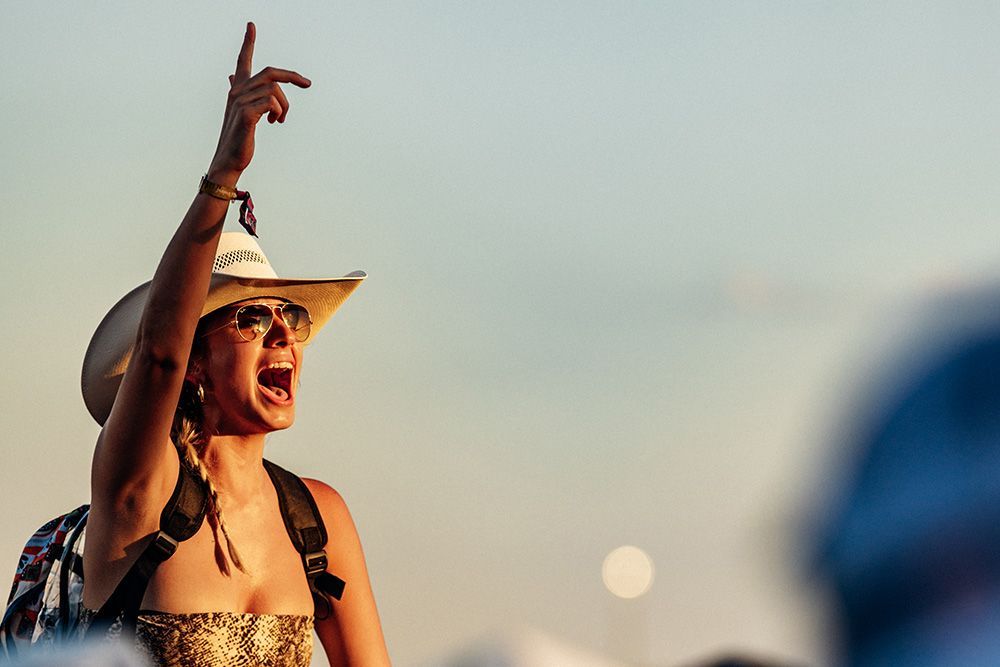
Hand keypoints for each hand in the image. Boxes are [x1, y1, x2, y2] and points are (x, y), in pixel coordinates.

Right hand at [207, 22, 310, 183]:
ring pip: (275, 90)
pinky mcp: (246, 114)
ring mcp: (240, 102)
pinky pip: (272, 102)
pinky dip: (279, 111)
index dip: (248, 42)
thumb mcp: (241, 112)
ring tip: (281, 120)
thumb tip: (232, 73)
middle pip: (271, 73)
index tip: (251, 25)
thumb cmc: (238, 137)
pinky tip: (275, 122)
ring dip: (285, 106)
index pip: (243, 60)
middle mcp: (237, 91)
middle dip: (293, 76)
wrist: (230, 160)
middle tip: (308, 84)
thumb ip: (241, 92)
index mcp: (238, 90)